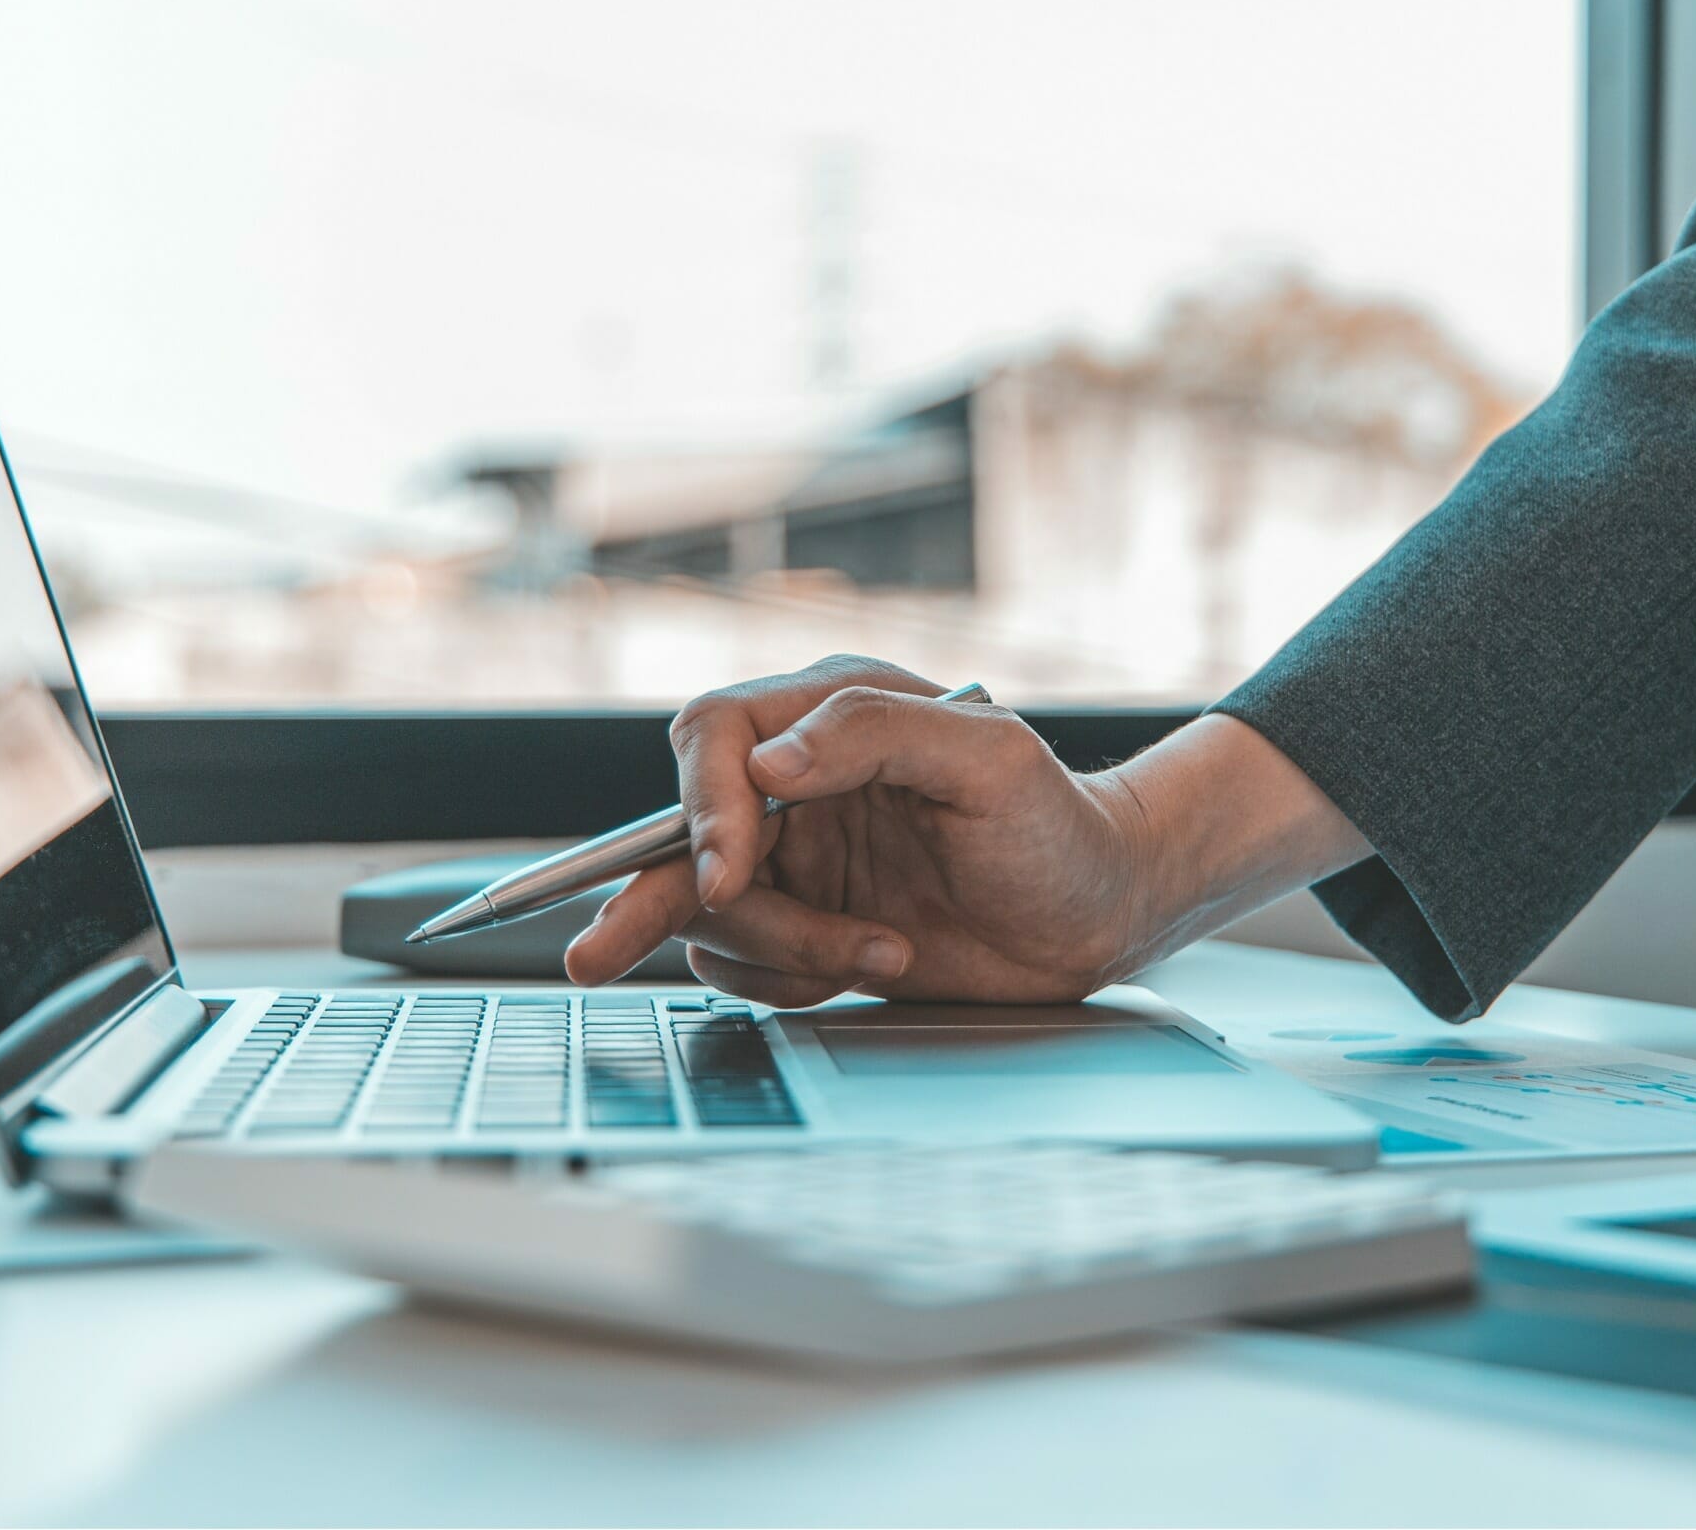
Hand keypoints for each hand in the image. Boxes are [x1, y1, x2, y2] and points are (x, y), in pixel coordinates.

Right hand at [563, 657, 1156, 1006]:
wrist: (1097, 918)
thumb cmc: (1057, 825)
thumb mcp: (988, 758)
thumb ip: (874, 735)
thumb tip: (765, 766)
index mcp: (833, 716)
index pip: (716, 734)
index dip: (700, 803)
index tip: (722, 874)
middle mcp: (800, 783)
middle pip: (684, 832)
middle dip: (658, 895)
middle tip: (598, 950)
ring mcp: (798, 858)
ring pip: (709, 912)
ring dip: (782, 950)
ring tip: (883, 953)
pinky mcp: (804, 925)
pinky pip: (742, 964)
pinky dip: (788, 981)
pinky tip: (868, 965)